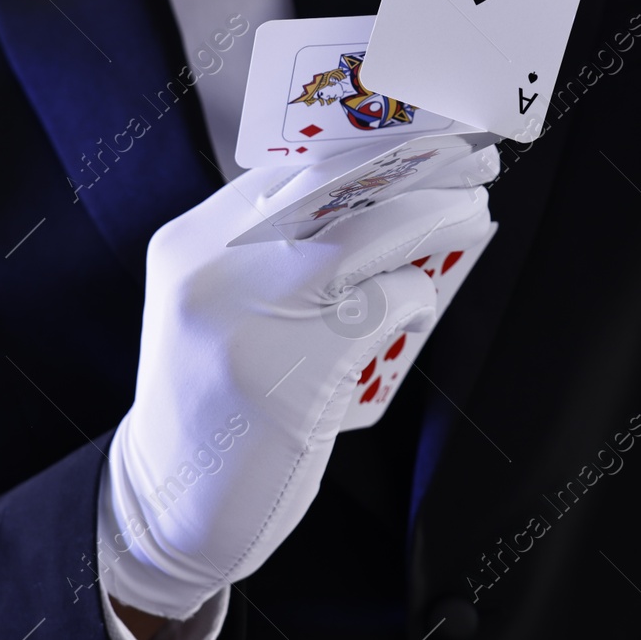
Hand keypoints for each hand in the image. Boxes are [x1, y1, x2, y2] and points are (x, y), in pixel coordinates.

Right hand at [96, 148, 498, 621]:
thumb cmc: (215, 400)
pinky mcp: (295, 367)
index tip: (423, 133)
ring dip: (435, 216)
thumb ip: (275, 255)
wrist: (168, 506)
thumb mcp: (219, 308)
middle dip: (416, 164)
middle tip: (472, 156)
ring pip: (367, 234)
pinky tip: (422, 301)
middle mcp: (213, 265)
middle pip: (334, 185)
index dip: (367, 143)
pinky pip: (384, 303)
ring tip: (473, 209)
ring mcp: (251, 314)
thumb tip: (386, 200)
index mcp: (191, 242)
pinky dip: (416, 294)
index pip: (290, 166)